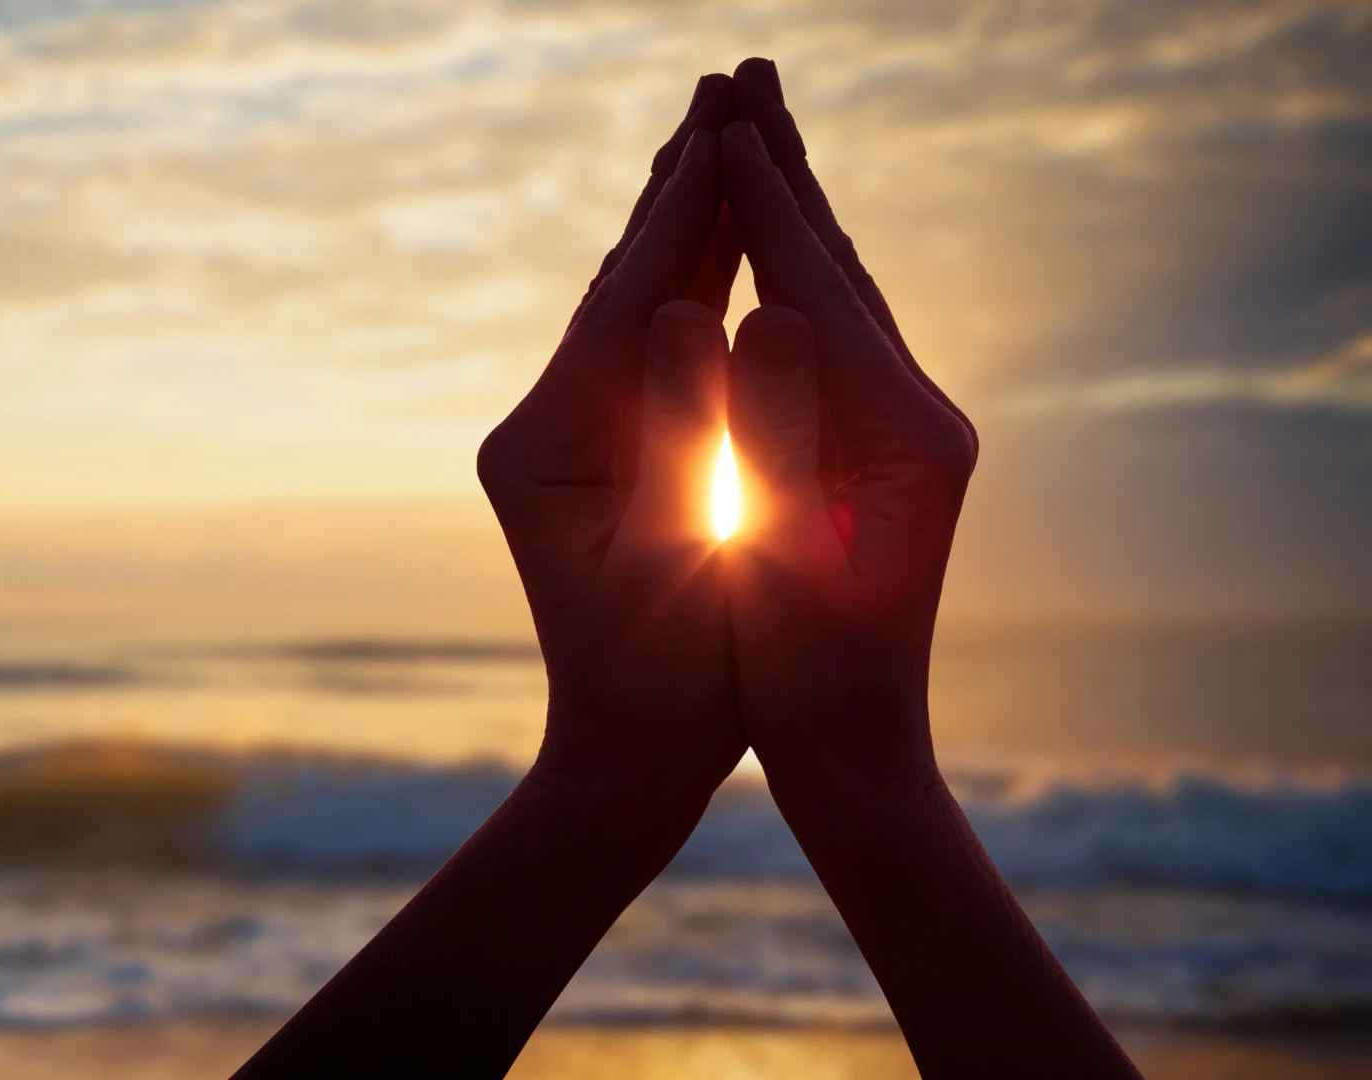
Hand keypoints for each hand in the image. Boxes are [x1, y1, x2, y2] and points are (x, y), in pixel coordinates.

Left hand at [236, 78, 755, 1079]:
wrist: (628, 754)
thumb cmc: (664, 686)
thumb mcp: (679, 563)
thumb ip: (687, 438)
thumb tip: (692, 311)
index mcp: (543, 446)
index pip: (622, 302)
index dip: (682, 210)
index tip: (729, 117)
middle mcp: (540, 423)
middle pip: (621, 281)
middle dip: (679, 182)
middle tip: (727, 78)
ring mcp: (566, 432)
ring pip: (636, 302)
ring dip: (685, 215)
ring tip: (722, 125)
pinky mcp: (599, 446)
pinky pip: (653, 345)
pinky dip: (693, 280)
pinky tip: (724, 230)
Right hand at [715, 61, 976, 793]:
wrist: (858, 749)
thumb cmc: (807, 675)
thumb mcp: (783, 558)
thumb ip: (767, 434)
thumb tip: (748, 309)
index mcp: (906, 435)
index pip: (821, 291)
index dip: (765, 204)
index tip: (718, 123)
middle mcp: (922, 416)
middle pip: (841, 267)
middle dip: (790, 169)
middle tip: (748, 72)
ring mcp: (906, 430)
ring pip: (838, 293)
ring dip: (793, 208)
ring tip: (755, 131)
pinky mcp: (880, 449)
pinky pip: (828, 337)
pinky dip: (792, 274)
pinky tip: (770, 244)